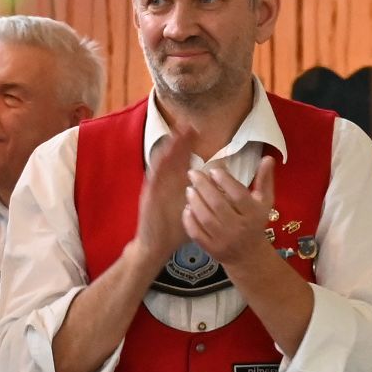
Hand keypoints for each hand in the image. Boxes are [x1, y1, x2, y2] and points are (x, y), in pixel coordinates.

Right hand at [127, 128, 191, 268]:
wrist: (155, 247)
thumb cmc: (174, 230)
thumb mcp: (193, 211)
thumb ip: (204, 198)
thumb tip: (222, 189)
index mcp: (175, 186)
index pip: (182, 161)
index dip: (187, 146)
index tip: (196, 130)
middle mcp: (164, 184)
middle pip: (172, 158)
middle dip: (179, 141)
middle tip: (187, 124)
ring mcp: (156, 190)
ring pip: (162, 165)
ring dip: (168, 149)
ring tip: (176, 134)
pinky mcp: (149, 198)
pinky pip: (153, 180)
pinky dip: (158, 167)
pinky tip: (163, 156)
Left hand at [183, 154, 279, 273]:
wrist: (249, 255)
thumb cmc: (255, 222)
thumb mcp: (264, 201)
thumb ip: (264, 179)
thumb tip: (267, 157)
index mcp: (254, 214)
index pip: (238, 195)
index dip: (225, 181)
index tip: (213, 169)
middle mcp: (239, 228)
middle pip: (218, 205)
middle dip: (204, 187)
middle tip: (193, 174)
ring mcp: (224, 240)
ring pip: (205, 219)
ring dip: (195, 202)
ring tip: (189, 189)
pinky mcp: (212, 249)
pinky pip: (196, 234)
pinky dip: (189, 220)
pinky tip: (187, 208)